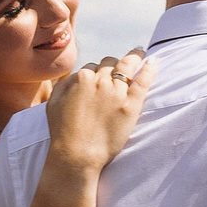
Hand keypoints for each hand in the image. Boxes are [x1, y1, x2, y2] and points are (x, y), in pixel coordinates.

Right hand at [45, 55, 152, 173]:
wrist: (77, 154)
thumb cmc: (63, 132)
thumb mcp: (54, 103)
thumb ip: (63, 85)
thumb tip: (74, 77)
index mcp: (81, 78)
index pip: (91, 68)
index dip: (95, 74)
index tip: (99, 80)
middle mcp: (100, 81)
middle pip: (109, 64)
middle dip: (112, 65)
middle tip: (118, 68)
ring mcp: (117, 92)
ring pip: (126, 66)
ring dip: (134, 57)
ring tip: (139, 52)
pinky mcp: (131, 104)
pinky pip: (143, 80)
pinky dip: (149, 68)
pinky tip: (153, 61)